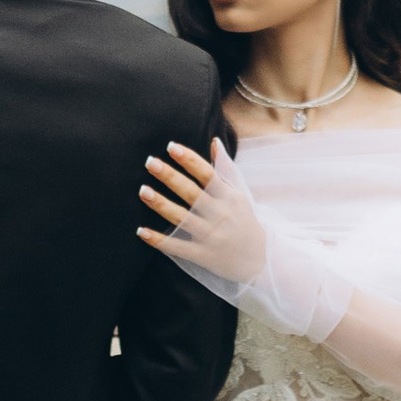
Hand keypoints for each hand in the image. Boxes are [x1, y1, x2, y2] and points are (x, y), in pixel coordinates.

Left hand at [137, 138, 265, 290]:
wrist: (259, 259)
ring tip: (143, 191)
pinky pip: (177, 247)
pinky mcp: (202, 255)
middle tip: (150, 162)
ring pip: (181, 218)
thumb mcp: (239, 194)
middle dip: (170, 177)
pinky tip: (141, 231)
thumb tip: (214, 141)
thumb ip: (225, 169)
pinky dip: (159, 240)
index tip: (171, 146)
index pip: (208, 174)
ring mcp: (210, 236)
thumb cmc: (244, 221)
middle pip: (191, 193)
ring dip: (161, 204)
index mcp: (229, 198)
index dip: (190, 160)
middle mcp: (220, 215)